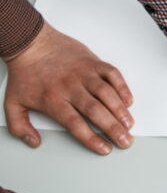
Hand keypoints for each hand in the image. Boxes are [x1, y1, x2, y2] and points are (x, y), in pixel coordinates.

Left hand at [3, 22, 132, 153]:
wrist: (31, 43)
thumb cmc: (25, 73)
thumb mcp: (12, 103)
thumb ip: (20, 127)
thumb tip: (34, 142)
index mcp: (52, 100)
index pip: (76, 124)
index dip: (92, 138)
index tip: (105, 148)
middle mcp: (70, 87)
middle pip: (96, 112)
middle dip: (113, 129)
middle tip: (125, 141)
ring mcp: (84, 73)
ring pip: (107, 94)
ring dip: (120, 111)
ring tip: (129, 124)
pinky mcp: (93, 62)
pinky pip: (112, 74)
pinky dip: (122, 87)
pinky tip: (128, 100)